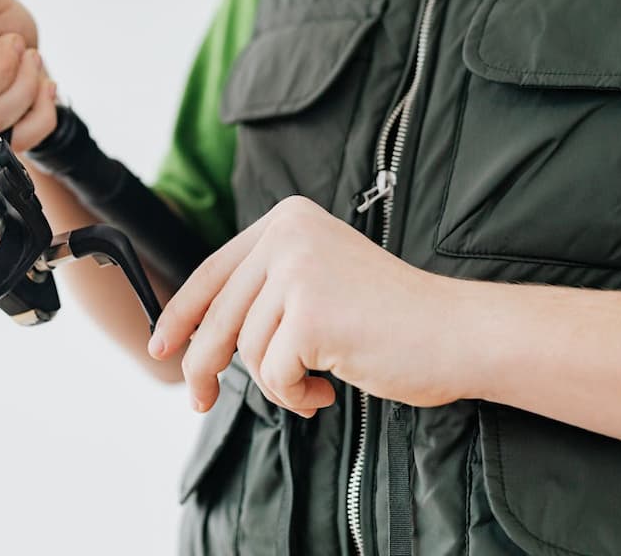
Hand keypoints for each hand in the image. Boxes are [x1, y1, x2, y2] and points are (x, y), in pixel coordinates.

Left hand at [148, 196, 473, 417]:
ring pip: (247, 350)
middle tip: (198, 401)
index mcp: (286, 220)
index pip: (212, 272)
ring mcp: (298, 271)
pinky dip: (295, 394)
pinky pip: (274, 374)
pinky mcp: (310, 313)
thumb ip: (265, 294)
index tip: (160, 347)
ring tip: (316, 381)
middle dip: (204, 365)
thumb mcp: (317, 284)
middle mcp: (287, 234)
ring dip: (277, 381)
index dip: (180, 314)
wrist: (460, 333)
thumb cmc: (393, 319)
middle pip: (219, 315)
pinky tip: (329, 386)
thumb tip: (195, 338)